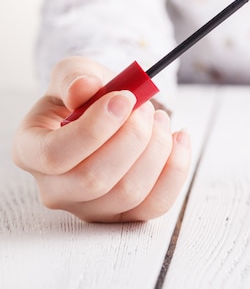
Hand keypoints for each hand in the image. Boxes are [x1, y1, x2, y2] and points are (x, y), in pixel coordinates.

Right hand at [12, 56, 190, 222]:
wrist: (110, 113)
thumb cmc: (87, 96)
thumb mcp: (75, 74)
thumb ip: (74, 78)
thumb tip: (85, 87)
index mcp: (31, 152)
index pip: (55, 155)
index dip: (96, 128)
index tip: (125, 98)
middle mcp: (55, 188)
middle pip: (95, 179)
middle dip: (133, 137)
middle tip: (146, 108)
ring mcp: (89, 207)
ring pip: (130, 192)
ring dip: (157, 148)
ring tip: (161, 118)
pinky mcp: (124, 214)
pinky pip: (156, 203)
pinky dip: (176, 168)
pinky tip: (179, 138)